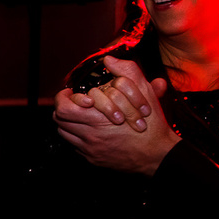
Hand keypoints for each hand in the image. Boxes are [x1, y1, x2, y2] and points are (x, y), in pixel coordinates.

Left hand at [54, 56, 178, 175]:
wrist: (158, 155)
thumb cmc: (152, 124)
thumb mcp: (144, 93)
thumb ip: (128, 72)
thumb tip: (110, 59)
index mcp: (97, 119)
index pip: (63, 108)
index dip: (64, 98)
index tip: (70, 93)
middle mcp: (90, 136)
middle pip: (60, 120)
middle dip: (64, 108)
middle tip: (73, 102)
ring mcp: (90, 149)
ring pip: (65, 133)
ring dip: (69, 122)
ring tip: (80, 115)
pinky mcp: (93, 159)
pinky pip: (74, 146)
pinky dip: (77, 136)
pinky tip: (89, 130)